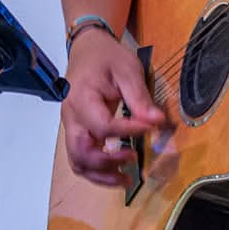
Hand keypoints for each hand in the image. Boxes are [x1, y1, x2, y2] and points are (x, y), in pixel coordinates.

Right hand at [61, 26, 166, 186]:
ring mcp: (72, 127)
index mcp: (82, 99)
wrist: (88, 50)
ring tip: (126, 179)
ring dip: (101, 175)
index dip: (128, 132)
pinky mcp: (77, 132)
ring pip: (78, 161)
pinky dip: (97, 170)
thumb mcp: (127, 70)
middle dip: (107, 165)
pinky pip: (81, 158)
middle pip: (81, 153)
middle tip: (133, 162)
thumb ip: (140, 97)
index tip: (150, 128)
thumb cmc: (106, 57)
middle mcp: (71, 117)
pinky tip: (117, 172)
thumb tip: (157, 121)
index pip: (103, 126)